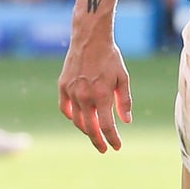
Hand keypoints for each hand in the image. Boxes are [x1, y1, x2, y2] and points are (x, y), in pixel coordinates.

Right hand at [59, 29, 131, 152]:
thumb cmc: (110, 58)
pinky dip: (72, 116)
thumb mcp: (123, 78)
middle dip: (98, 141)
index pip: (107, 126)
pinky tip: (79, 119)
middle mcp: (85, 96)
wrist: (89, 39)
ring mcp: (72, 92)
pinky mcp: (63, 86)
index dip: (112, 139)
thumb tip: (126, 121)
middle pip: (90, 128)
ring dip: (86, 130)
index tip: (117, 147)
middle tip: (104, 149)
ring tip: (94, 134)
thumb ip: (124, 101)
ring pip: (77, 120)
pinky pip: (66, 108)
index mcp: (102, 95)